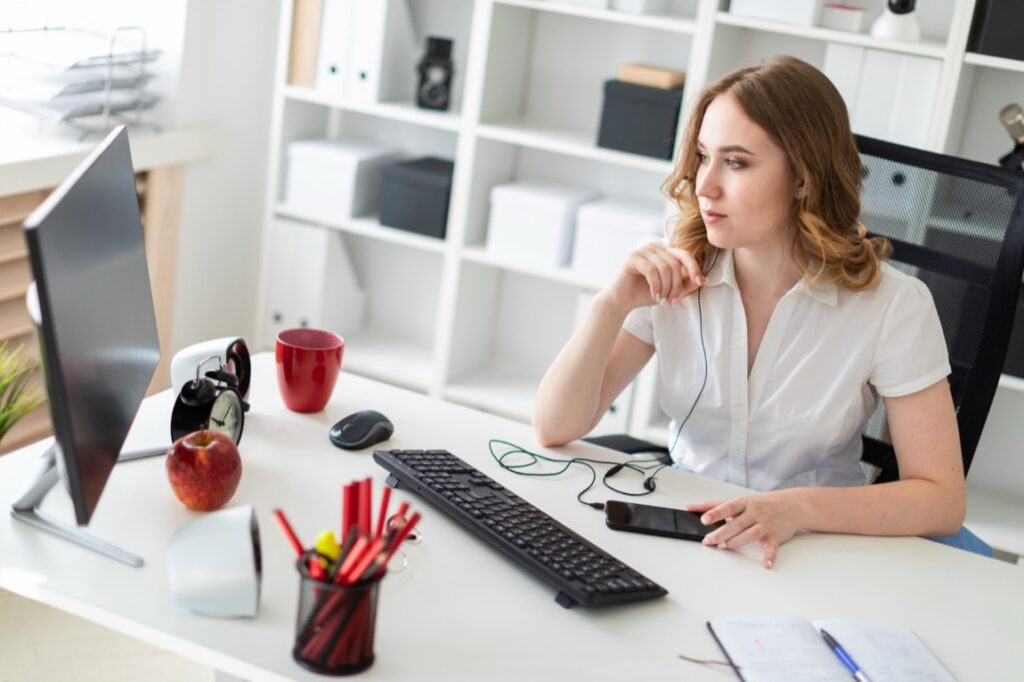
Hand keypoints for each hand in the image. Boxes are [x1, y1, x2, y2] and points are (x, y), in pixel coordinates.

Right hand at [601, 242, 705, 312]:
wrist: (623, 300)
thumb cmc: (645, 293)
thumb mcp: (670, 289)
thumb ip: (686, 283)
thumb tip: (705, 279)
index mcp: (665, 252)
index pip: (685, 255)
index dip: (694, 268)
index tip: (699, 282)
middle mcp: (655, 247)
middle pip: (675, 264)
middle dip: (676, 285)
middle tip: (672, 300)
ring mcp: (642, 250)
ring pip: (664, 267)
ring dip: (665, 287)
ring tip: (662, 299)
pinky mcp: (633, 257)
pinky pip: (651, 270)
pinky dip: (655, 285)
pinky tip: (654, 295)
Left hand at [685, 490, 808, 568]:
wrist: (794, 505)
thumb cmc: (764, 503)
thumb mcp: (743, 500)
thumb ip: (719, 505)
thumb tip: (692, 508)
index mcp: (744, 503)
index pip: (727, 507)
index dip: (715, 513)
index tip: (704, 519)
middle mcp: (754, 513)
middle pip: (735, 524)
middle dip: (721, 533)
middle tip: (708, 540)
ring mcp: (765, 524)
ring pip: (749, 534)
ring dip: (737, 542)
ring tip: (725, 547)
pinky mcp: (775, 536)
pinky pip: (771, 548)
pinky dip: (769, 556)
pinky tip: (765, 564)